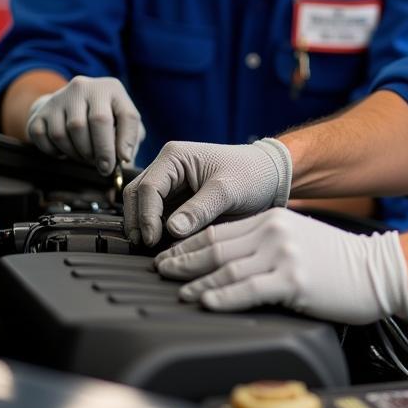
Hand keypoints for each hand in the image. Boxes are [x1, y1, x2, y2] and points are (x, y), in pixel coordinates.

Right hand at [26, 75, 143, 174]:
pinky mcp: (39, 113)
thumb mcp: (122, 120)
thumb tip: (125, 158)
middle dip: (102, 151)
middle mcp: (84, 87)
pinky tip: (66, 151)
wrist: (66, 105)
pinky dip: (56, 152)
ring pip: (67, 132)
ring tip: (86, 157)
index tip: (123, 160)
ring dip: (78, 153)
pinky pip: (44, 138)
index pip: (126, 115)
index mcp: (111, 88)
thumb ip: (130, 136)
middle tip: (104, 167)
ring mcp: (58, 98)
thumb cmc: (103, 117)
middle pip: (96, 122)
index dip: (125, 141)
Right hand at [122, 138, 291, 246]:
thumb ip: (199, 209)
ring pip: (143, 209)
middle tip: (147, 249)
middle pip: (136, 198)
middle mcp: (167, 169)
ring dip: (145, 229)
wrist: (270, 177)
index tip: (152, 239)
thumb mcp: (228, 190)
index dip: (145, 216)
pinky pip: (159, 219)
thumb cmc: (252, 174)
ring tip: (155, 251)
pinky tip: (165, 247)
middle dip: (139, 223)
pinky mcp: (177, 202)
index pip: (147, 188)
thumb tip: (171, 230)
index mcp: (174, 157)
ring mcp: (170, 186)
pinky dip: (158, 233)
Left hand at [155, 208, 407, 322]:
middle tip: (159, 270)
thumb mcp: (297, 238)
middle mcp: (275, 231)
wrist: (375, 269)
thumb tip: (226, 260)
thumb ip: (265, 242)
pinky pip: (249, 289)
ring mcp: (284, 254)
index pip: (219, 229)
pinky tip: (207, 302)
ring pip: (227, 267)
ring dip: (197, 281)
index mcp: (273, 219)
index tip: (168, 255)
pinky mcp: (293, 279)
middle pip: (216, 245)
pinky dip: (223, 296)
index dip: (188, 243)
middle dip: (183, 259)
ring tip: (178, 290)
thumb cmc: (338, 261)